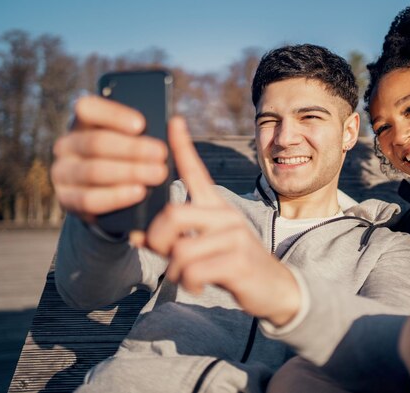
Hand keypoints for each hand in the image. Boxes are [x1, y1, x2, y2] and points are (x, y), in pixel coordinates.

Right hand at [50, 96, 168, 221]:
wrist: (108, 196)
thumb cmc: (126, 159)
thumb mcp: (131, 141)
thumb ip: (142, 133)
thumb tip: (175, 124)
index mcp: (82, 123)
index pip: (88, 108)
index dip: (114, 115)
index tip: (141, 125)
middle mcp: (67, 145)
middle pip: (97, 142)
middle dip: (132, 149)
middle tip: (161, 154)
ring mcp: (62, 173)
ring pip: (94, 171)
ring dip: (130, 172)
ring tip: (157, 174)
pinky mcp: (66, 199)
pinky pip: (90, 199)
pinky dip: (117, 196)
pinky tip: (138, 192)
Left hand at [146, 116, 300, 325]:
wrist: (275, 289)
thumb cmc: (233, 267)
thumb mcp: (202, 250)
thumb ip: (171, 241)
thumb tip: (134, 237)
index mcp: (216, 208)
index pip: (196, 172)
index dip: (182, 147)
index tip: (174, 120)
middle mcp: (226, 215)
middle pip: (172, 215)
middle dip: (158, 240)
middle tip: (167, 257)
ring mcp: (235, 236)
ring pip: (180, 250)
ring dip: (175, 271)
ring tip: (187, 277)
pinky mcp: (239, 261)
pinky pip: (193, 271)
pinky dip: (188, 283)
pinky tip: (198, 286)